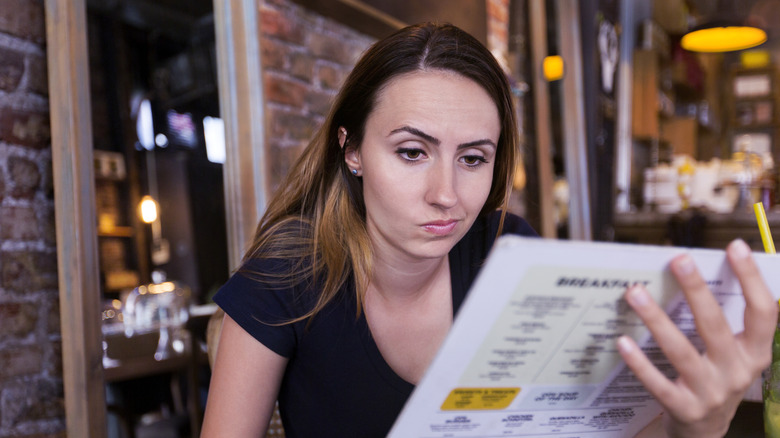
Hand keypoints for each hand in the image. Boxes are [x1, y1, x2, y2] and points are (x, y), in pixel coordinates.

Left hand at [617, 239, 777, 437]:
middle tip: (679, 260)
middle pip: (715, 325)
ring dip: (656, 319)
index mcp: (754, 353)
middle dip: (696, 291)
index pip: (763, 312)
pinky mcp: (683, 409)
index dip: (752, 279)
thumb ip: (722, 320)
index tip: (735, 247)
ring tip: (635, 292)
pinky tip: (622, 340)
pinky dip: (639, 362)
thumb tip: (694, 273)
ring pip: (681, 351)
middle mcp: (736, 372)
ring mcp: (710, 393)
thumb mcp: (732, 353)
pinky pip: (658, 382)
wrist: (706, 432)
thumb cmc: (715, 379)